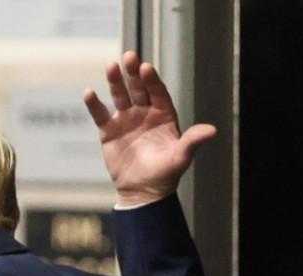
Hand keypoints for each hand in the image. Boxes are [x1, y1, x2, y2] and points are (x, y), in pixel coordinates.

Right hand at [83, 51, 216, 206]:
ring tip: (110, 66)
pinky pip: (100, 115)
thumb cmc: (165, 174)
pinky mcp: (109, 131)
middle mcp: (144, 113)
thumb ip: (193, 140)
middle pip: (138, 88)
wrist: (143, 191)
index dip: (152, 80)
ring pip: (119, 96)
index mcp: (163, 115)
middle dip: (133, 73)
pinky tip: (89, 92)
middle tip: (129, 56)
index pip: (157, 92)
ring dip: (115, 82)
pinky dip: (94, 105)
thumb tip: (212, 131)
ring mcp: (126, 120)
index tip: (146, 68)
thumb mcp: (182, 156)